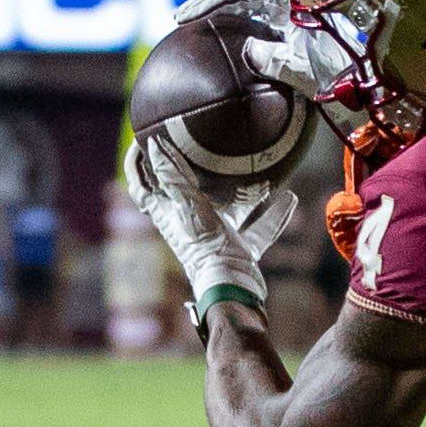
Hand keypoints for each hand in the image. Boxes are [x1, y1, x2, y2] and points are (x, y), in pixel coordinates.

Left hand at [123, 135, 295, 317]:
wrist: (233, 288)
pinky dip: (273, 215)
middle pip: (189, 192)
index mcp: (170, 214)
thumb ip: (174, 177)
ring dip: (245, 192)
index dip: (137, 163)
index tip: (142, 138)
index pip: (142, 186)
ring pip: (230, 209)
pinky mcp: (239, 249)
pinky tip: (288, 200)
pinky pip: (257, 228)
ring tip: (262, 174)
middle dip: (199, 171)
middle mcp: (191, 223)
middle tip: (209, 147)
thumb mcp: (189, 207)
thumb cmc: (206, 248)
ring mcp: (217, 236)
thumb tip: (157, 145)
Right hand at [172, 0, 357, 108]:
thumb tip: (251, 51)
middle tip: (179, 19)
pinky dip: (230, 45)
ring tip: (187, 32)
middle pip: (237, 0)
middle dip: (207, 6)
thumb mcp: (313, 69)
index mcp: (291, 8)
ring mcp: (282, 31)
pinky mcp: (282, 50)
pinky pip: (250, 42)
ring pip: (242, 18)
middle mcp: (285, 14)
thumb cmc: (345, 76)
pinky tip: (213, 59)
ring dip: (216, 22)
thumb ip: (282, 60)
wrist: (369, 89)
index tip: (189, 14)